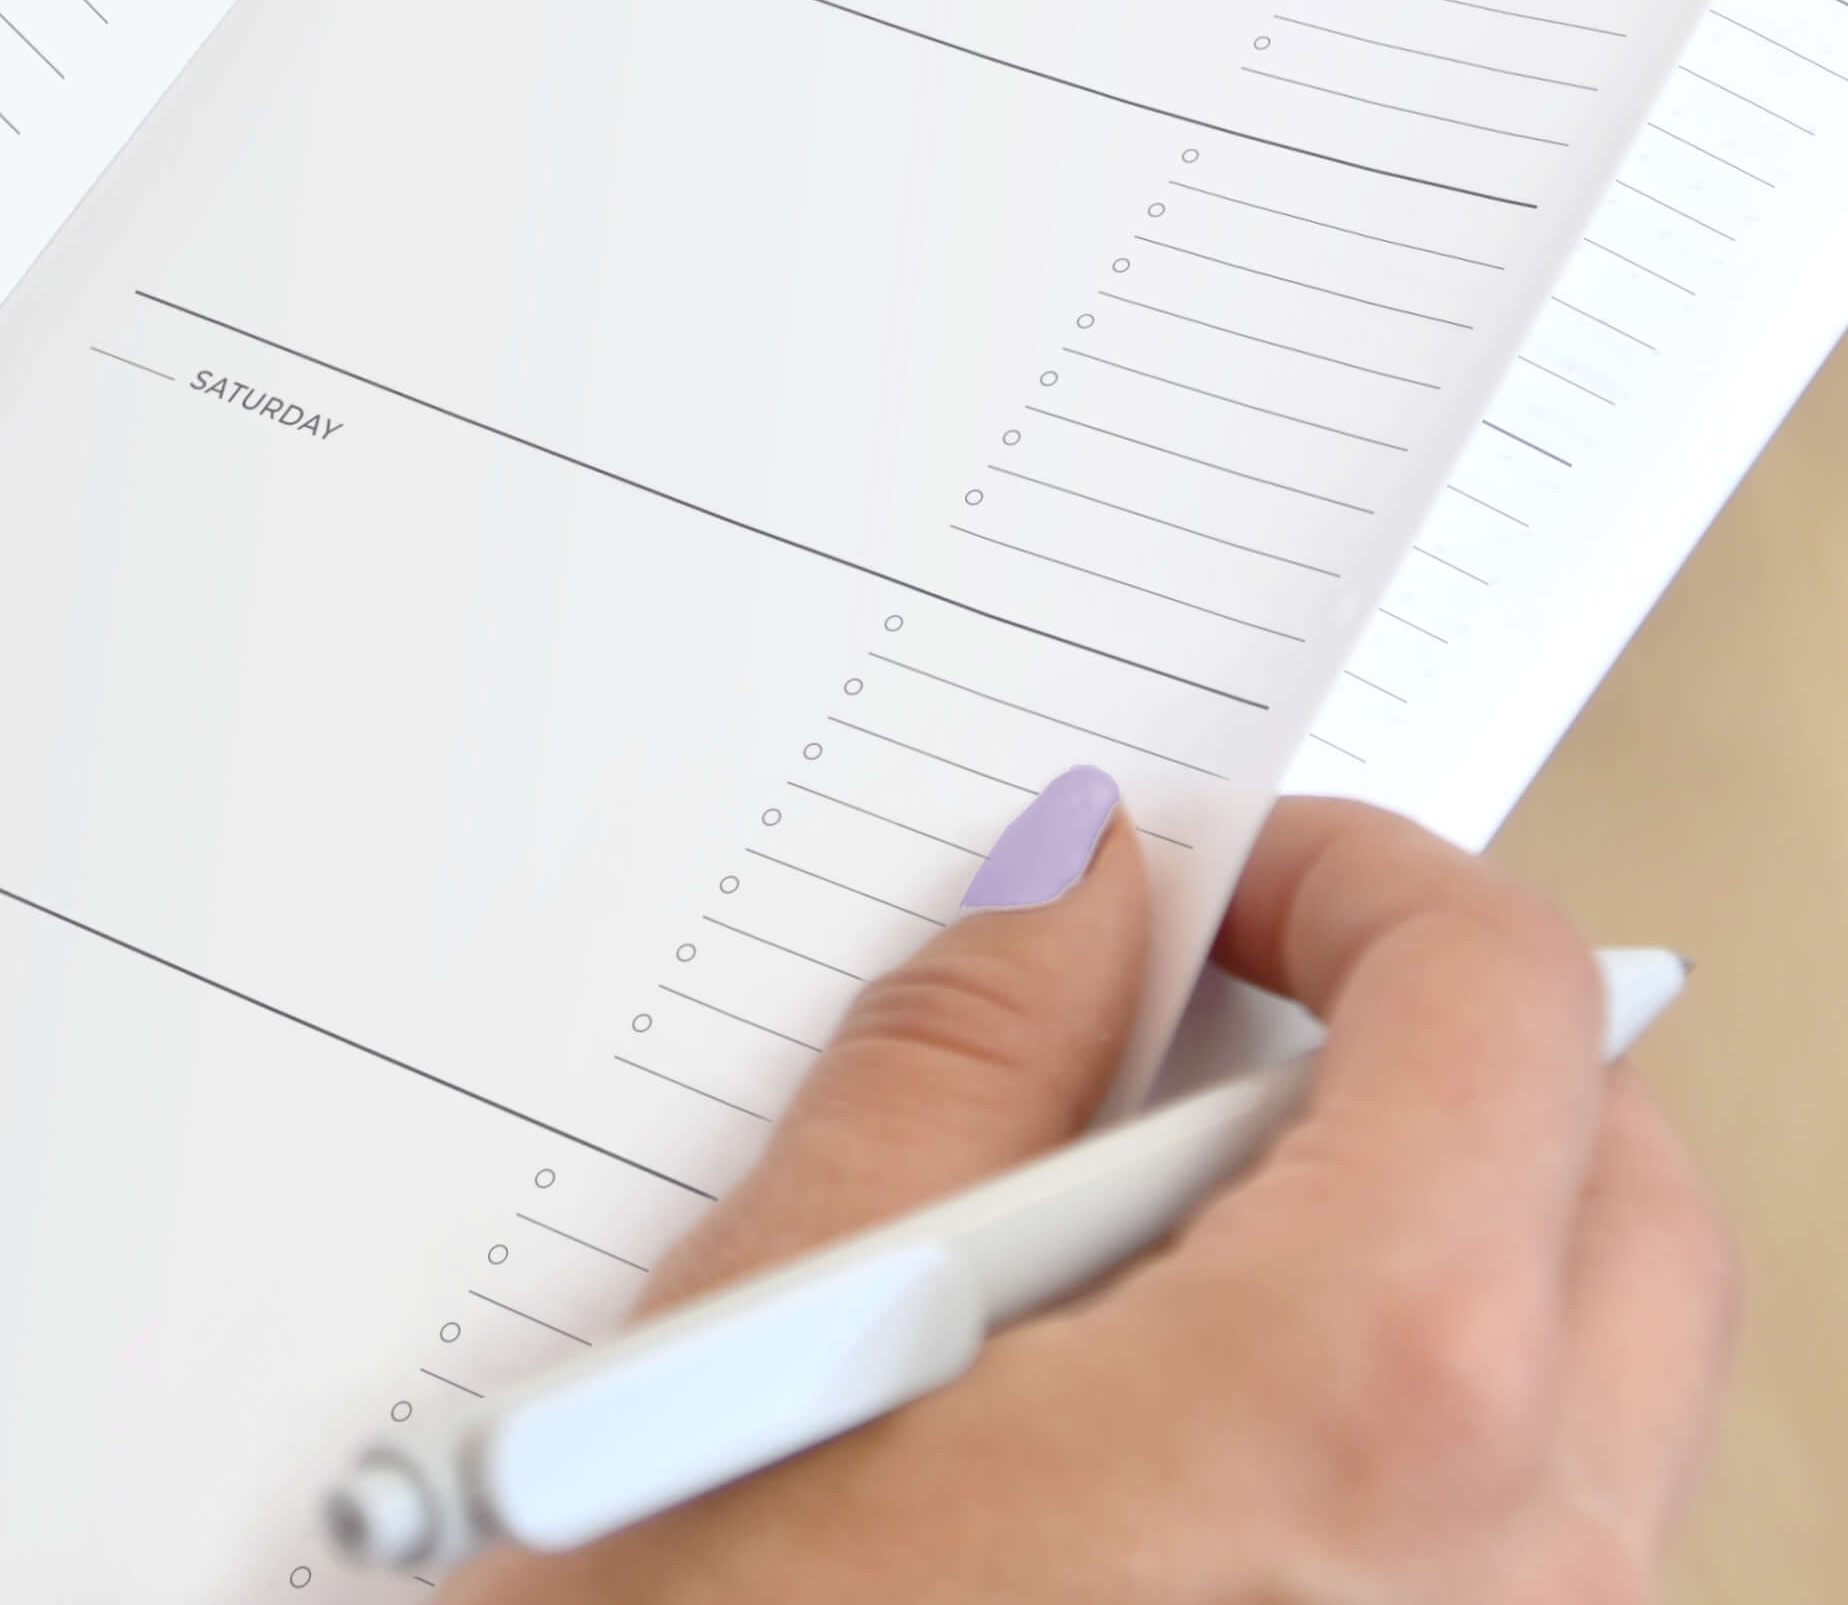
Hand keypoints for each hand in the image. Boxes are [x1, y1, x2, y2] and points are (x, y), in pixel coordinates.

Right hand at [460, 789, 1732, 1599]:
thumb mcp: (777, 1349)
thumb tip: (1068, 885)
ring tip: (1143, 1279)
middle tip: (1214, 1033)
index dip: (1373, 883)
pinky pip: (1532, 1572)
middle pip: (1633, 1204)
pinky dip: (1417, 1451)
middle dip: (1460, 1060)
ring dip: (1446, 1263)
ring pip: (1608, 1405)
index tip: (1235, 876)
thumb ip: (955, 1078)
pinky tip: (1159, 1476)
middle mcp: (1513, 1585)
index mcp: (1356, 1407)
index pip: (1503, 1012)